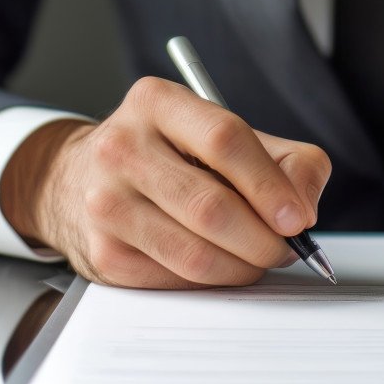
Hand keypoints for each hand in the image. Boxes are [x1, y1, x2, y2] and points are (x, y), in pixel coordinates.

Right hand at [0, 77, 331, 288]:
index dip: (270, 185)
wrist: (79, 177)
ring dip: (242, 266)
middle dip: (264, 238)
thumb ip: (283, 159)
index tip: (299, 218)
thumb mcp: (224, 134)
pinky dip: (212, 280)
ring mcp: (106, 202)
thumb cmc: (169, 154)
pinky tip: (218, 262)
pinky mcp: (103, 252)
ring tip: (258, 257)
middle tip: (287, 247)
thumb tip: (304, 207)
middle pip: (211, 206)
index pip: (224, 139)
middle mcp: (122, 147)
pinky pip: (176, 280)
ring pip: (195, 253)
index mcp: (157, 103)